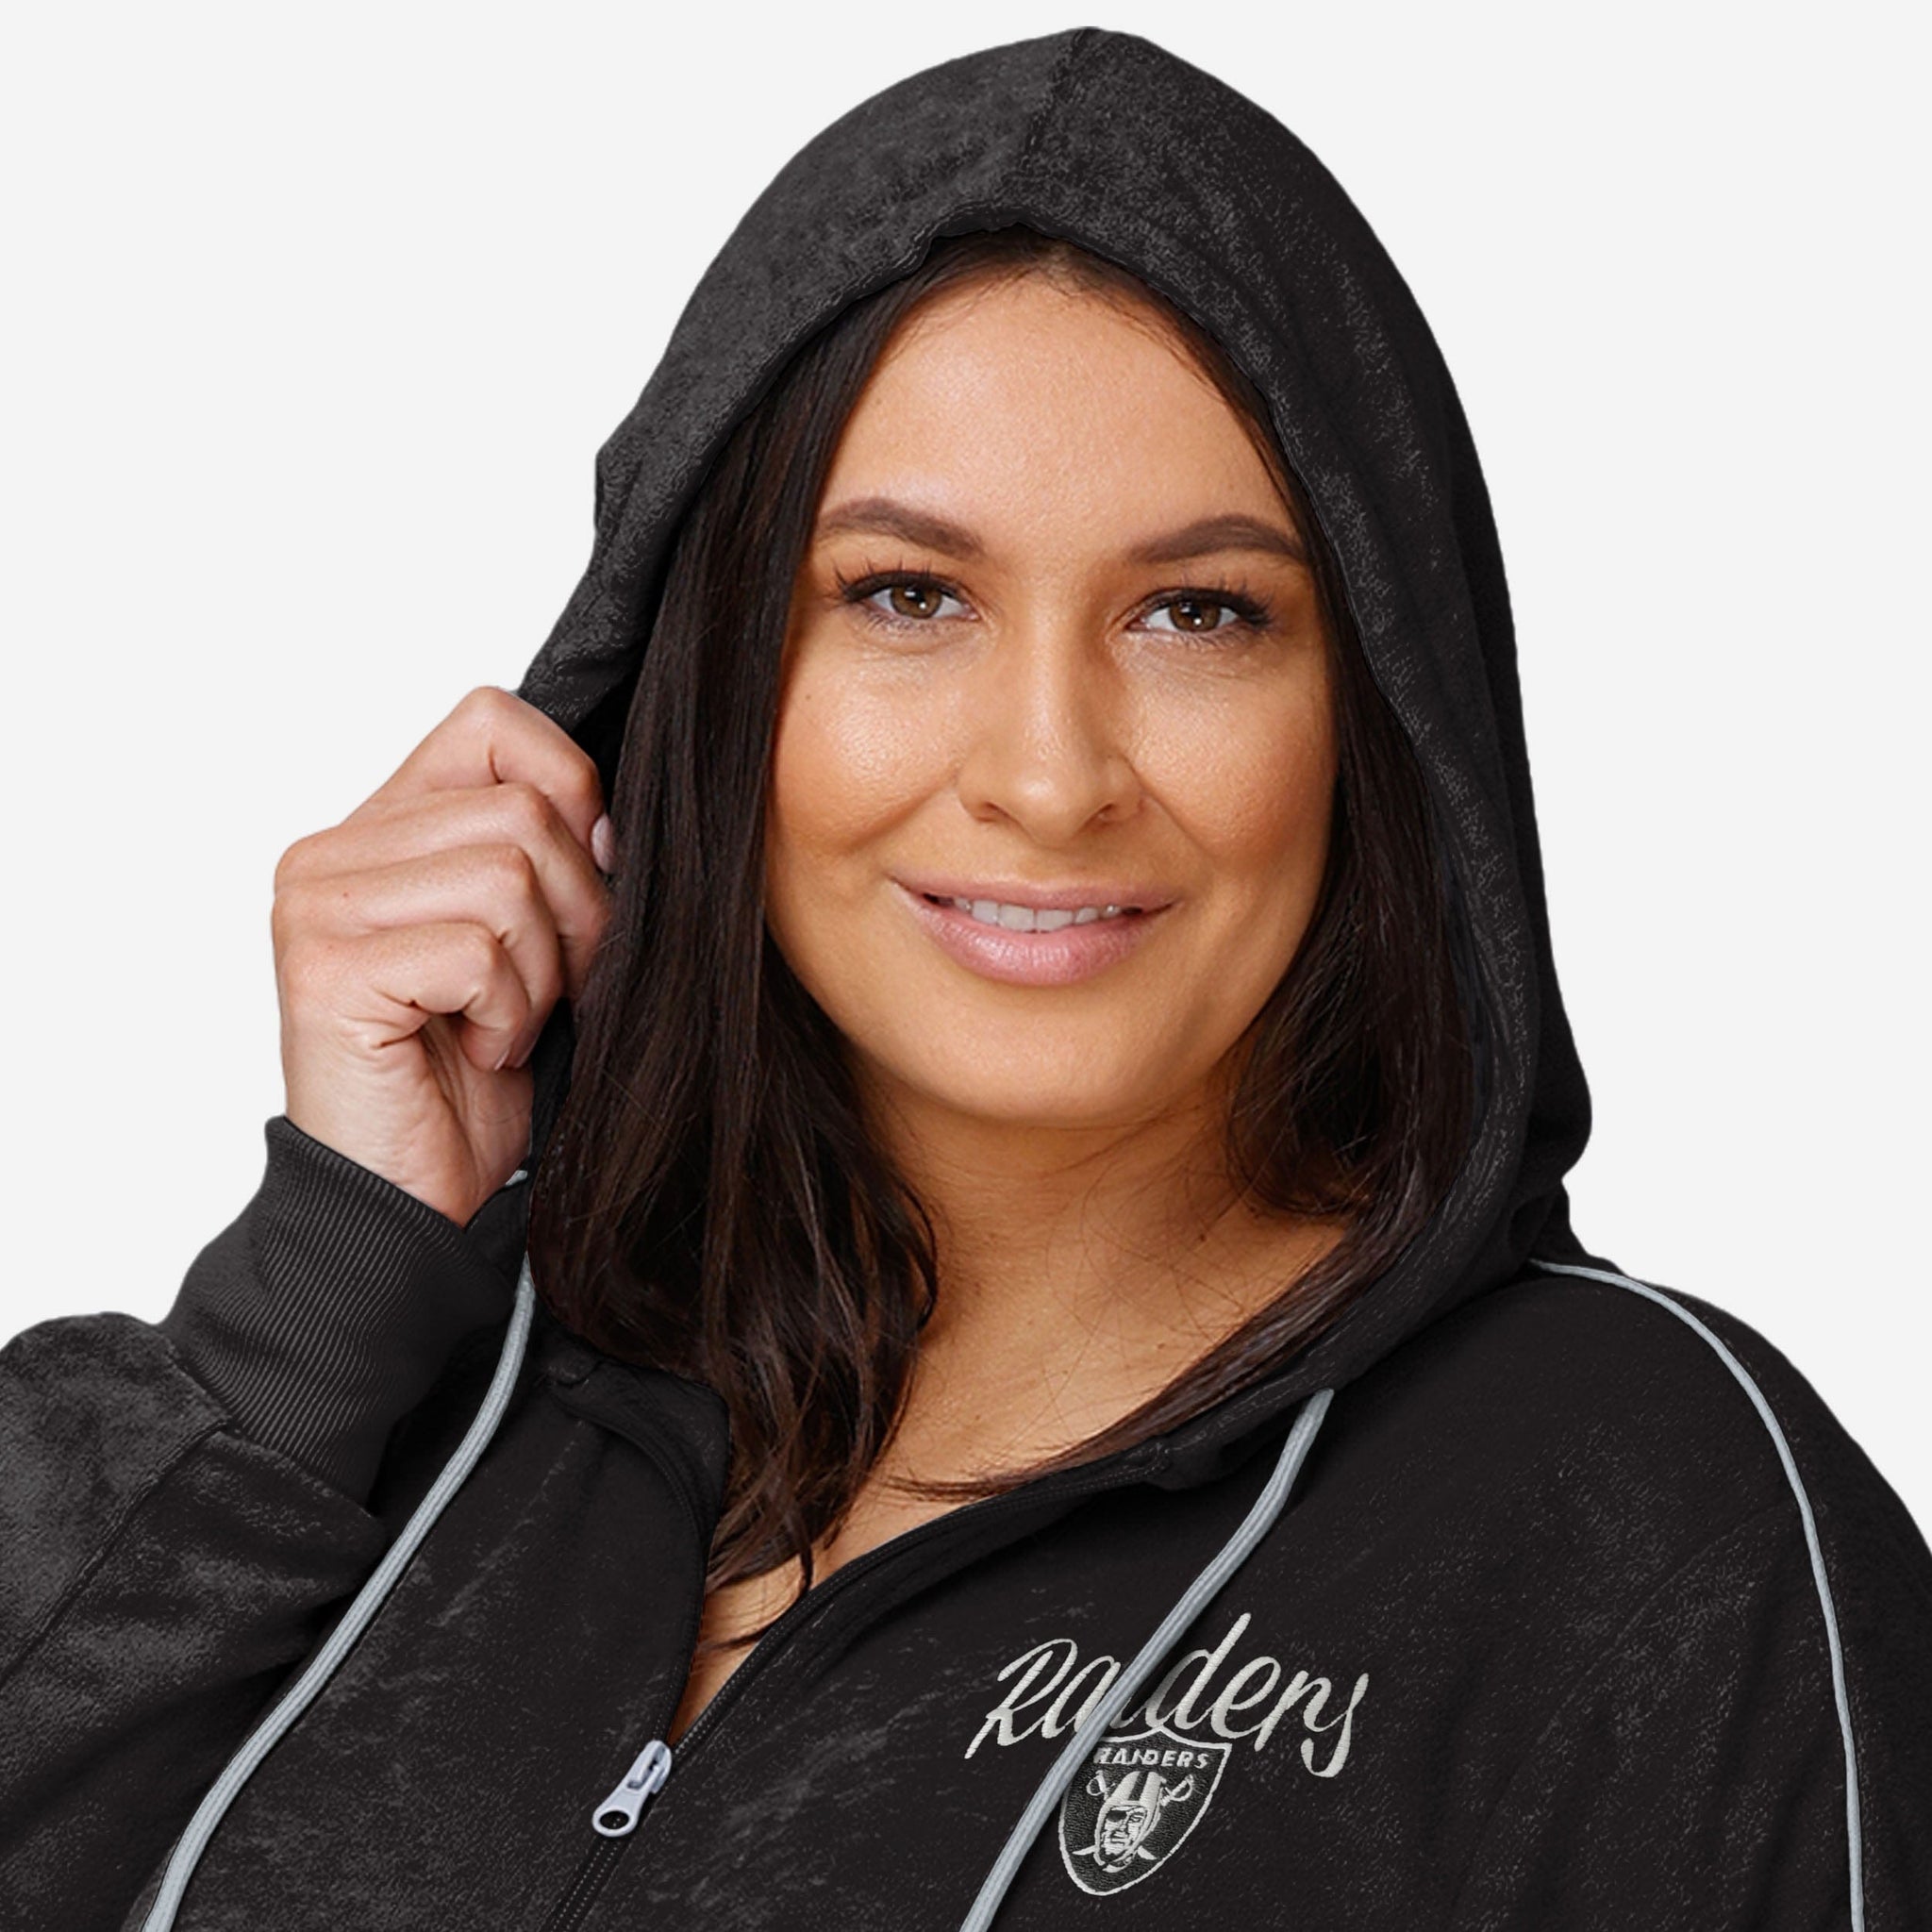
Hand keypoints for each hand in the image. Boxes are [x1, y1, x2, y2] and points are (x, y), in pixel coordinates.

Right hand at [271, 685, 615, 1225]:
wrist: (409, 1201)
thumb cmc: (473, 1080)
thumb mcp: (529, 946)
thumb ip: (546, 860)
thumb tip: (613, 820)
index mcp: (378, 829)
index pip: (493, 722)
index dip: (570, 791)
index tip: (583, 885)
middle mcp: (331, 853)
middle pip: (524, 809)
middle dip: (578, 911)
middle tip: (549, 990)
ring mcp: (317, 907)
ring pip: (509, 874)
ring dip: (541, 973)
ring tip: (504, 1025)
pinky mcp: (328, 971)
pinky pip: (478, 950)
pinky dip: (510, 1014)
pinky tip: (478, 1053)